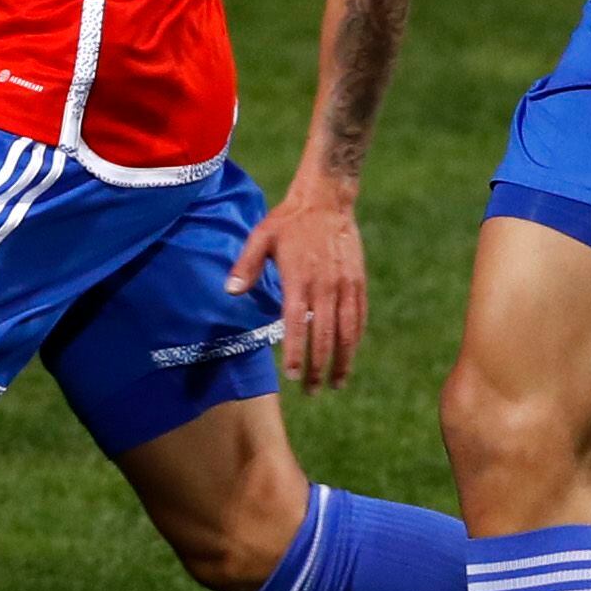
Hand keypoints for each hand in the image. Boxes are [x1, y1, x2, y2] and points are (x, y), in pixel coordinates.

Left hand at [228, 184, 364, 389]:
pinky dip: (355, 339)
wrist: (326, 200)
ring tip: (336, 383)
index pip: (297, 325)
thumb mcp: (260, 237)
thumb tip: (230, 292)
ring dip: (343, 360)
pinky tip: (350, 354)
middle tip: (313, 391)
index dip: (296, 353)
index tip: (293, 376)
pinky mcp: (358, 282)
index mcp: (299, 280)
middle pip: (325, 336)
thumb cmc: (289, 221)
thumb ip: (246, 266)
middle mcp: (325, 287)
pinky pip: (360, 317)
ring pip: (347, 332)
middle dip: (319, 367)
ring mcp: (345, 286)